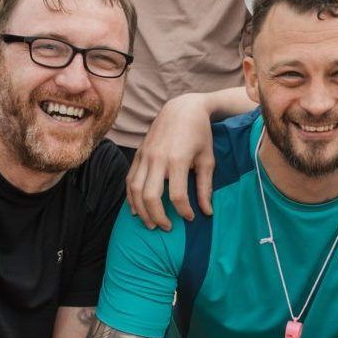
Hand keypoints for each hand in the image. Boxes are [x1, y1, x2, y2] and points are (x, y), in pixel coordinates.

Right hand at [129, 93, 217, 228]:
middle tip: (167, 228)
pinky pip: (129, 180)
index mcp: (178, 160)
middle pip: (150, 196)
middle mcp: (158, 158)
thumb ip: (205, 186)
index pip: (177, 195)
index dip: (183, 211)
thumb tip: (207, 212)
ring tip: (151, 224)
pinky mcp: (138, 154)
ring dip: (142, 211)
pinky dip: (131, 197)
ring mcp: (145, 156)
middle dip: (157, 217)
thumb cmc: (199, 134)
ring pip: (135, 190)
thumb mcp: (208, 159)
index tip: (190, 218)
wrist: (182, 108)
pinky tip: (137, 210)